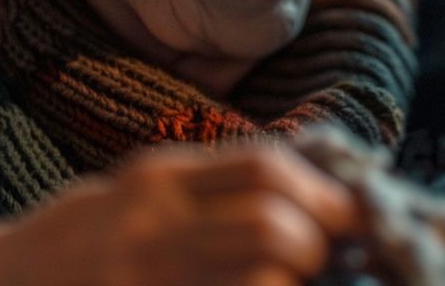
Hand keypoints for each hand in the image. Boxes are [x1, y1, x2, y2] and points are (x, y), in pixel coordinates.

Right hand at [0, 143, 359, 285]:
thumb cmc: (86, 241)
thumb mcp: (146, 192)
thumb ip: (220, 187)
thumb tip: (321, 190)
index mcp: (160, 180)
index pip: (266, 169)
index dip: (328, 192)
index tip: (358, 213)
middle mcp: (150, 227)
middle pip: (273, 225)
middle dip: (324, 244)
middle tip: (339, 257)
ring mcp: (146, 276)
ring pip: (262, 276)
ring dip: (300, 281)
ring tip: (304, 279)